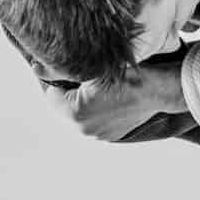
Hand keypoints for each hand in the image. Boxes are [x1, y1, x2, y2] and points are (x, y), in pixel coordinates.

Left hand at [46, 55, 186, 142]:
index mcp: (75, 113)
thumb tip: (36, 68)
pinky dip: (98, 106)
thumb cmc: (131, 73)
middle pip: (65, 104)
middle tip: (79, 69)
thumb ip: (60, 68)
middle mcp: (85, 129)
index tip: (61, 64)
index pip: (50, 93)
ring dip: (83, 97)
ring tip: (96, 80)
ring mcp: (100, 134)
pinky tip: (109, 93)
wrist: (163, 88)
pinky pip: (97, 118)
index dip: (54, 76)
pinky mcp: (113, 134)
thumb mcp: (93, 65)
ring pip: (81, 111)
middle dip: (69, 88)